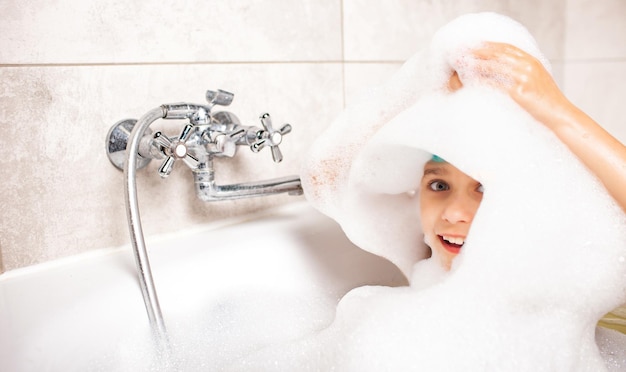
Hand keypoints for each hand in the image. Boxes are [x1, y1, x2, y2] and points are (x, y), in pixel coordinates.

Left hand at [448, 42, 571, 128]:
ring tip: (463, 66)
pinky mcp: (520, 92)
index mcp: (532, 60)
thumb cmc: (546, 100)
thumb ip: (523, 70)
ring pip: (494, 67)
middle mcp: (528, 66)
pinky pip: (496, 84)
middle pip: (498, 54)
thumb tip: (502, 67)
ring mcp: (524, 78)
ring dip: (477, 65)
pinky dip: (482, 82)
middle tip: (464, 54)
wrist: (559, 115)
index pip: (507, 47)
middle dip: (479, 52)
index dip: (489, 45)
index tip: (475, 46)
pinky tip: (472, 82)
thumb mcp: (537, 79)